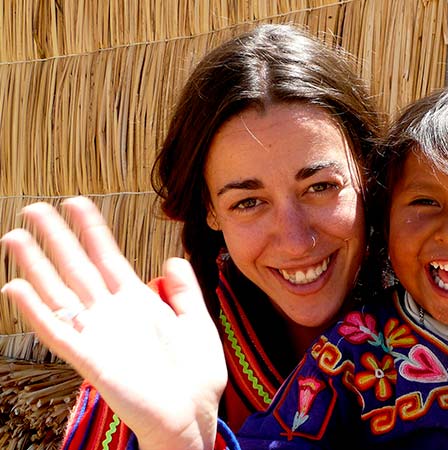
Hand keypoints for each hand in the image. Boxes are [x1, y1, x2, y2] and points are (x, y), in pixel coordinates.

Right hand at [1, 197, 225, 449]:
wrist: (193, 416)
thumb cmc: (196, 376)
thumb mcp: (198, 323)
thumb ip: (186, 290)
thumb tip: (172, 258)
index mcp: (138, 303)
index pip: (108, 258)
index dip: (92, 230)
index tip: (76, 202)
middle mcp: (113, 314)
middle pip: (77, 268)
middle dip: (56, 238)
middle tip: (33, 208)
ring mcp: (99, 336)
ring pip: (59, 293)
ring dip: (36, 267)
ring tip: (14, 238)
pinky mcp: (90, 360)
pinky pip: (57, 332)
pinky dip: (35, 311)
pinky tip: (15, 288)